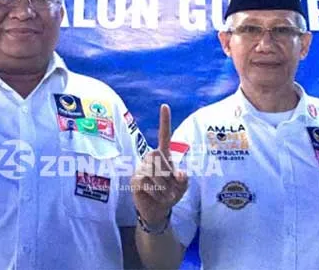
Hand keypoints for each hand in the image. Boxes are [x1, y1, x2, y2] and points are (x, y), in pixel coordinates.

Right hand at [131, 104, 187, 224]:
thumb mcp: (182, 188)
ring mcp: (141, 168)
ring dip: (164, 187)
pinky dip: (156, 192)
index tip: (165, 106)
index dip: (164, 122)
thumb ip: (183, 179)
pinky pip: (147, 182)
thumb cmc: (170, 195)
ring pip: (154, 171)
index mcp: (164, 156)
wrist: (157, 211)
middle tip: (171, 189)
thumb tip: (179, 173)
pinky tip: (155, 197)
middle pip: (159, 156)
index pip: (164, 136)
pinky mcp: (135, 179)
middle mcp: (151, 158)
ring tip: (164, 196)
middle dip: (168, 175)